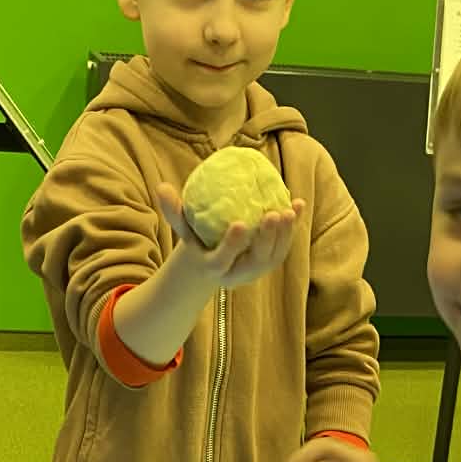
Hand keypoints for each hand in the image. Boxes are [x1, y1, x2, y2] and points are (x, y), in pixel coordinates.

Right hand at [157, 181, 304, 292]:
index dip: (232, 245)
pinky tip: (298, 204)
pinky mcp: (269, 261)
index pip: (223, 260)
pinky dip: (293, 227)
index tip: (240, 224)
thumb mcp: (182, 229)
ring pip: (274, 255)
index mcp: (214, 268)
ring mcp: (257, 270)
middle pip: (256, 260)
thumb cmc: (196, 241)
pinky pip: (284, 245)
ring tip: (289, 209)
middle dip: (267, 239)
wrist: (210, 264)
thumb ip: (174, 211)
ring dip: (285, 234)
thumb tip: (161, 187)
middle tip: (273, 214)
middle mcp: (238, 274)